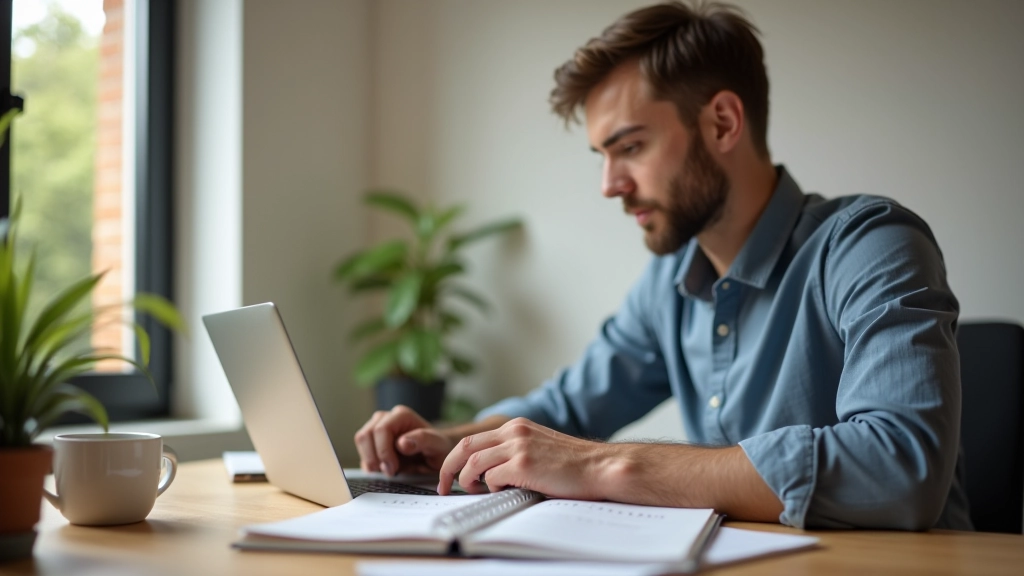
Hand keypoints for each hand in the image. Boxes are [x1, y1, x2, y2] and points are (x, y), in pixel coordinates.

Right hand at [354, 405, 454, 475]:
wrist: (435, 455)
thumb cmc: (437, 448)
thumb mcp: (438, 446)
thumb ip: (423, 441)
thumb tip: (402, 442)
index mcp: (402, 415)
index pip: (381, 430)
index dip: (383, 451)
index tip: (393, 469)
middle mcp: (386, 417)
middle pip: (365, 435)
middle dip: (375, 457)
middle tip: (390, 472)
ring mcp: (377, 427)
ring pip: (360, 440)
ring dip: (370, 460)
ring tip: (387, 470)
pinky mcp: (372, 440)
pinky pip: (361, 450)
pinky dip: (369, 463)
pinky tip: (384, 469)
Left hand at [437, 417, 610, 497]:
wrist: (601, 467)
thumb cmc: (575, 465)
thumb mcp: (540, 447)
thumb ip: (515, 452)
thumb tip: (488, 472)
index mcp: (517, 427)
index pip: (473, 439)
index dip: (456, 458)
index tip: (451, 474)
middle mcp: (514, 432)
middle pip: (464, 446)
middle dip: (447, 468)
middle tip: (443, 486)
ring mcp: (518, 446)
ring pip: (472, 463)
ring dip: (466, 481)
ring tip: (471, 491)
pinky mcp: (523, 464)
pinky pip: (491, 477)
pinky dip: (490, 488)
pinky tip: (503, 491)